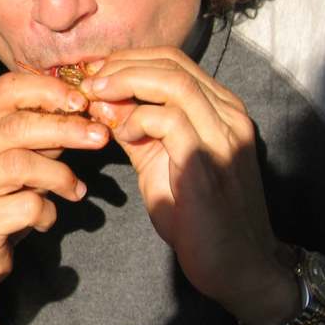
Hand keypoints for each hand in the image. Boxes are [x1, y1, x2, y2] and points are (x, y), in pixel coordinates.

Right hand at [0, 70, 109, 278]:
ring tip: (76, 189)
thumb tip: (82, 112)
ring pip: (20, 164)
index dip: (48, 91)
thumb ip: (37, 136)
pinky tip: (46, 218)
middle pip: (15, 126)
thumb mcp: (12, 160)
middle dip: (65, 128)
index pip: (5, 90)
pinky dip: (48, 212)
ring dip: (60, 174)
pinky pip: (26, 206)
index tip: (82, 102)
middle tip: (99, 136)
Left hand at [78, 47, 296, 324]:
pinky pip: (171, 119)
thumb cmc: (197, 215)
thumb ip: (136, 130)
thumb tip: (102, 102)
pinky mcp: (209, 161)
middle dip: (121, 65)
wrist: (236, 265)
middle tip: (88, 81)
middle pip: (171, 63)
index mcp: (220, 109)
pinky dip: (138, 119)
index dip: (129, 59)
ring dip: (125, 84)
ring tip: (96, 99)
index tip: (94, 73)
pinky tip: (121, 135)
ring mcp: (223, 136)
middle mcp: (228, 115)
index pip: (174, 60)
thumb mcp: (159, 162)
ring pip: (173, 82)